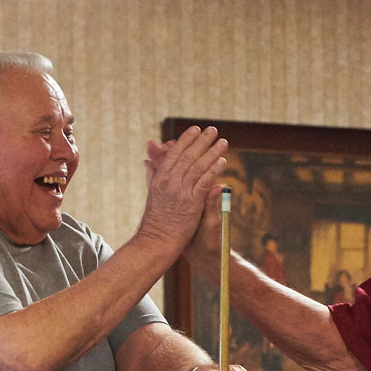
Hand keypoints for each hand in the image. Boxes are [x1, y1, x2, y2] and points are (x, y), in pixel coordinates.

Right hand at [138, 126, 227, 249]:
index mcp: (160, 178)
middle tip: (212, 130)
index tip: (195, 129)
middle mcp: (169, 182)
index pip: (174, 154)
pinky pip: (204, 182)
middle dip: (201, 141)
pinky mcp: (192, 203)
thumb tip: (147, 161)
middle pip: (188, 156)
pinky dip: (213, 170)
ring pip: (198, 166)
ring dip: (212, 152)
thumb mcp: (152, 194)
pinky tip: (222, 161)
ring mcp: (181, 192)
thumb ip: (152, 177)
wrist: (157, 241)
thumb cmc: (156, 220)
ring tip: (223, 142)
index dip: (186, 140)